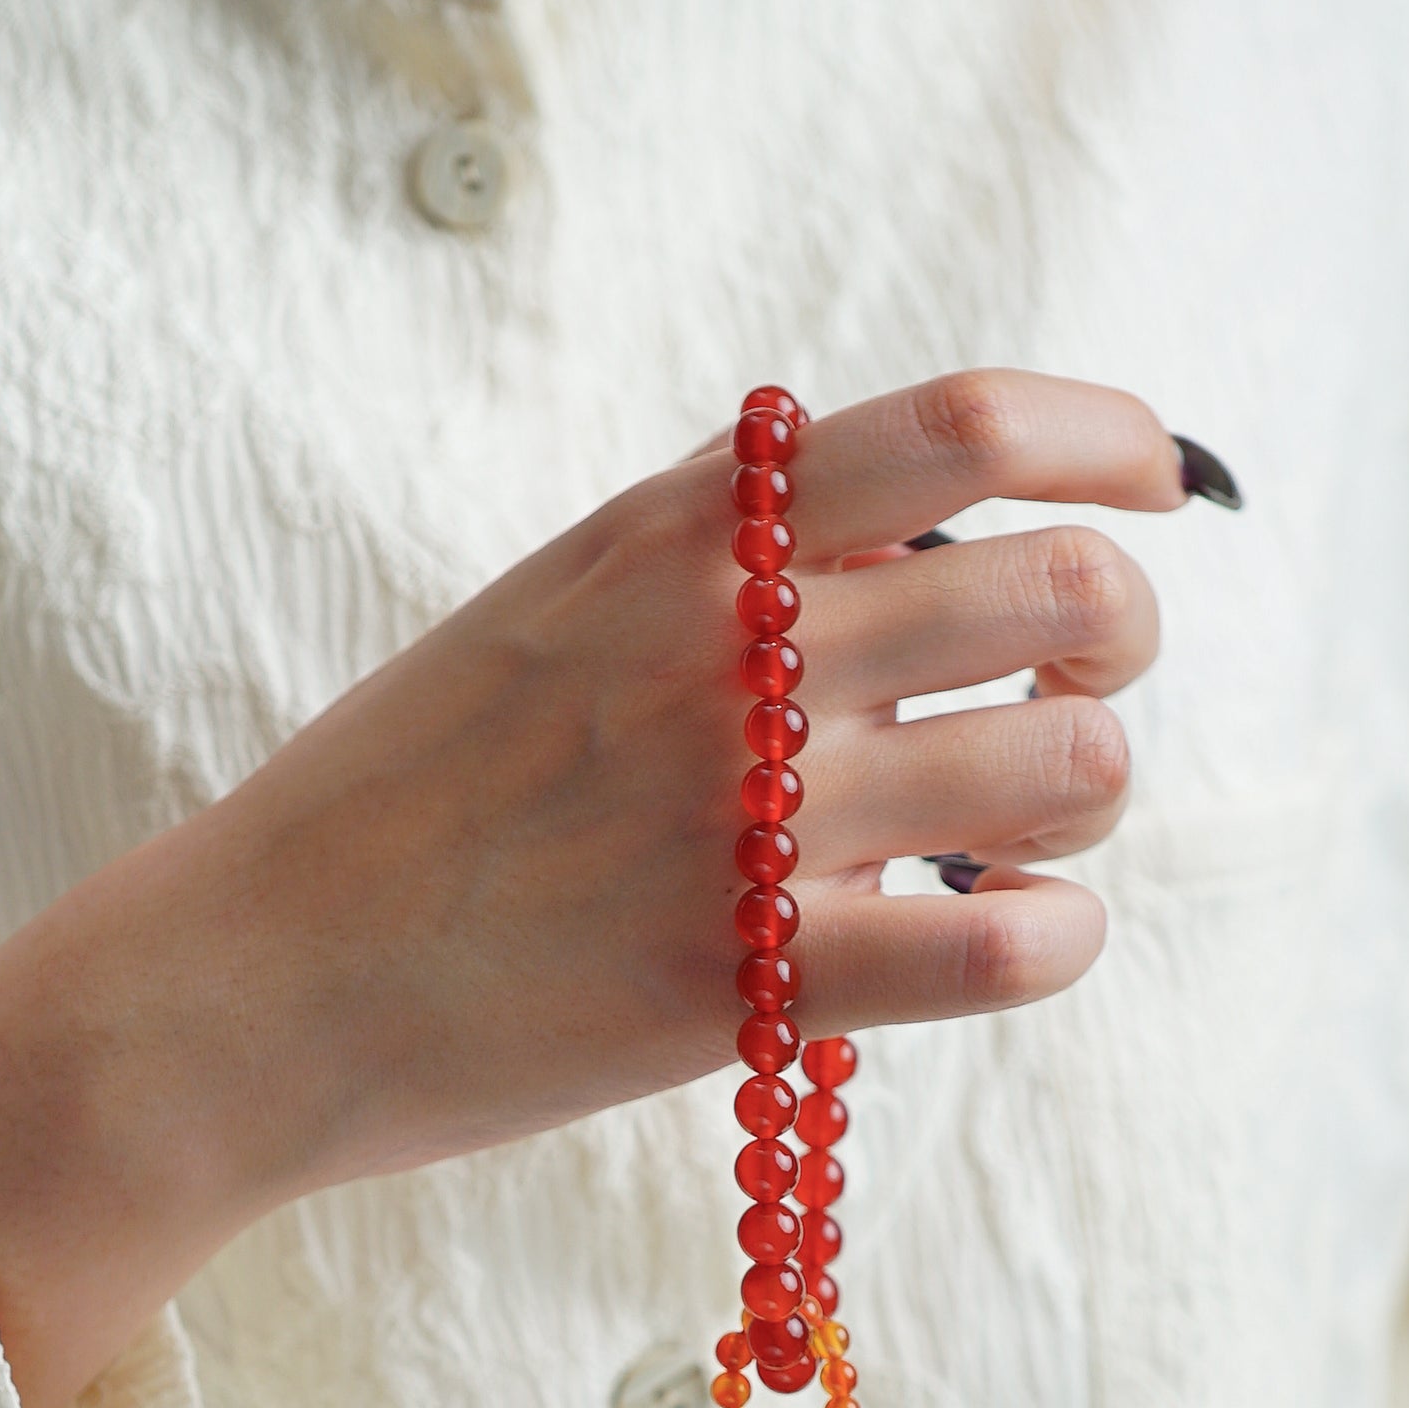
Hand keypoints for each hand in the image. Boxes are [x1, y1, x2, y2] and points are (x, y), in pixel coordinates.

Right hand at [0, 368, 1195, 1407]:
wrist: (250, 980)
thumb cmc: (402, 804)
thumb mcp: (553, 615)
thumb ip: (725, 568)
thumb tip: (932, 566)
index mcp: (676, 537)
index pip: (965, 423)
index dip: (1110, 441)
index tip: (1158, 487)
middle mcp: (724, 651)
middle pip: (1064, 590)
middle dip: (1120, 641)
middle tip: (1074, 700)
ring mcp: (739, 818)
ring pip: (1069, 764)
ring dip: (1091, 799)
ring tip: (1020, 839)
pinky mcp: (740, 984)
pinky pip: (1001, 949)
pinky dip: (1058, 940)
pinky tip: (1021, 938)